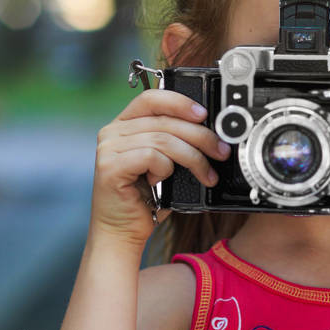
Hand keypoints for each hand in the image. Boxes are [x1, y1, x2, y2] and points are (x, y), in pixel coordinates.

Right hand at [90, 89, 231, 247]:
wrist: (123, 232)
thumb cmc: (147, 198)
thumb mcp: (166, 162)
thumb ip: (176, 141)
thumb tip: (211, 130)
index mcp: (124, 124)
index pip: (152, 97)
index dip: (181, 102)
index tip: (204, 114)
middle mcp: (112, 132)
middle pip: (165, 120)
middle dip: (200, 136)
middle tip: (220, 151)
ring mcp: (108, 149)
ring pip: (164, 139)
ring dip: (193, 157)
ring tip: (206, 174)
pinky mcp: (110, 167)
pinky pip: (152, 157)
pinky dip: (166, 169)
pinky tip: (162, 181)